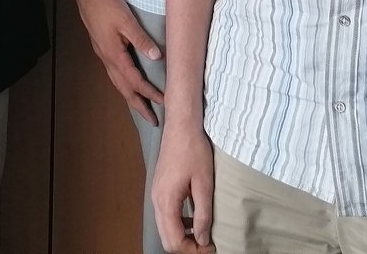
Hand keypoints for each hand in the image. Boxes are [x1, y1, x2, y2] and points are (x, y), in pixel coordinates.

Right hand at [73, 0, 162, 123]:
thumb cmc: (106, 5)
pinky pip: (115, 74)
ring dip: (131, 97)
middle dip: (139, 106)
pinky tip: (128, 84)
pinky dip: (124, 85)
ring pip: (118, 83)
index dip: (150, 93)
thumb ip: (141, 39)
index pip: (135, 81)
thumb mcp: (126, 20)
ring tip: (142, 108)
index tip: (165, 103)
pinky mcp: (103, 49)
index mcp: (114, 55)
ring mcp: (103, 55)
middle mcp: (107, 59)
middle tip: (152, 121)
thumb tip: (157, 57)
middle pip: (125, 89)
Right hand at [150, 127, 215, 252]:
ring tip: (203, 234)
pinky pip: (166, 216)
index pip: (174, 241)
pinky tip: (194, 218)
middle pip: (166, 239)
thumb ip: (203, 215)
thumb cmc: (193, 150)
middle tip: (206, 245)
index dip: (193, 251)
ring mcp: (156, 194)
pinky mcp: (159, 189)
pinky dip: (179, 224)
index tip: (210, 247)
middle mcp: (156, 200)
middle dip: (187, 247)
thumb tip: (202, 240)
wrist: (181, 126)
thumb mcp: (204, 184)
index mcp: (166, 201)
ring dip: (183, 237)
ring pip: (165, 229)